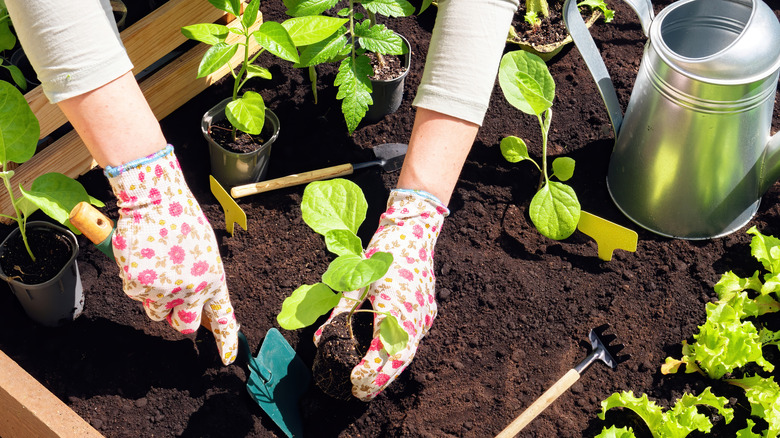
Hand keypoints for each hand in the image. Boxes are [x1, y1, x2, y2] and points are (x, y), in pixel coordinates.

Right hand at [105, 145, 238, 364]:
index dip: (226, 341)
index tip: (227, 359)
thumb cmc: (181, 222)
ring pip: (156, 312)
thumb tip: (198, 304)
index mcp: (214, 279)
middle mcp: (192, 290)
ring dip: (155, 298)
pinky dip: (136, 282)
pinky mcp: (139, 285)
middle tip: (174, 300)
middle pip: (185, 325)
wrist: (154, 200)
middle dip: (179, 318)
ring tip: (157, 267)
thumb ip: (204, 279)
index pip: (223, 317)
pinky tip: (142, 259)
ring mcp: (164, 290)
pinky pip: (136, 296)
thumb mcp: (205, 251)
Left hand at [314, 189, 448, 399]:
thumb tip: (320, 340)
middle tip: (360, 394)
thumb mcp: (356, 280)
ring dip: (391, 370)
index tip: (354, 381)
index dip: (369, 370)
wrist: (415, 230)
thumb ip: (340, 311)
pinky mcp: (428, 309)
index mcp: (394, 307)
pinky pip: (415, 339)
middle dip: (380, 379)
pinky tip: (388, 360)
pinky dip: (401, 354)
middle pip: (400, 359)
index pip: (382, 349)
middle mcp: (413, 315)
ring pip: (409, 351)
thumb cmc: (382, 252)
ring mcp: (424, 313)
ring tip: (373, 384)